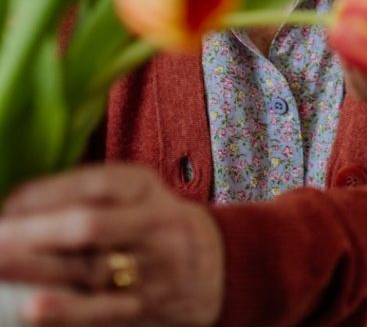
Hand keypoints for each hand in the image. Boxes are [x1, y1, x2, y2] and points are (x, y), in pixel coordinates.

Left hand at [0, 164, 223, 325]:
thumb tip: (15, 206)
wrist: (217, 265)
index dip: (44, 195)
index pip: (92, 183)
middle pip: (88, 224)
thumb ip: (85, 195)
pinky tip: (32, 308)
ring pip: (89, 268)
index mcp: (143, 186)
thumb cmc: (154, 225)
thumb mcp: (134, 195)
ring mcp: (150, 267)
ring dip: (36, 269)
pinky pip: (102, 311)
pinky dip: (66, 311)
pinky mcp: (144, 307)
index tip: (6, 207)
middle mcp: (150, 222)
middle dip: (34, 232)